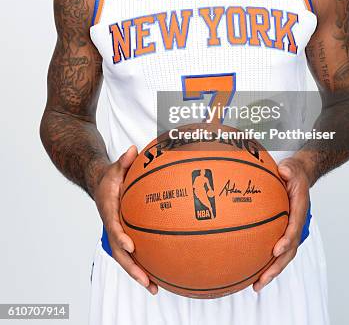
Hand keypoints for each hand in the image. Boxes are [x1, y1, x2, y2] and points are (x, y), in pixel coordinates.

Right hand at [94, 145, 157, 294]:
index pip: (113, 226)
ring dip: (138, 274)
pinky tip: (159, 276)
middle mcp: (111, 226)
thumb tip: (133, 150)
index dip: (120, 237)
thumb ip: (124, 160)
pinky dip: (142, 265)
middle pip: (118, 252)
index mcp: (108, 210)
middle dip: (131, 267)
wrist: (98, 184)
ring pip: (125, 259)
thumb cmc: (111, 176)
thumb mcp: (115, 166)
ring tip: (154, 288)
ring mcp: (116, 234)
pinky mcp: (123, 237)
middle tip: (146, 280)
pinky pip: (133, 254)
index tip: (130, 246)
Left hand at [253, 156, 310, 291]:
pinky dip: (265, 262)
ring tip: (256, 286)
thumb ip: (290, 169)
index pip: (294, 228)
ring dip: (271, 272)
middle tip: (262, 280)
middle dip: (276, 268)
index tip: (276, 250)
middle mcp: (295, 224)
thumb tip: (284, 170)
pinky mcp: (281, 232)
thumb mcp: (293, 167)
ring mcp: (289, 231)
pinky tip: (250, 270)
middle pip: (289, 251)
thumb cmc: (294, 172)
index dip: (287, 240)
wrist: (300, 176)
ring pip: (282, 256)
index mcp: (299, 210)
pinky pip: (274, 250)